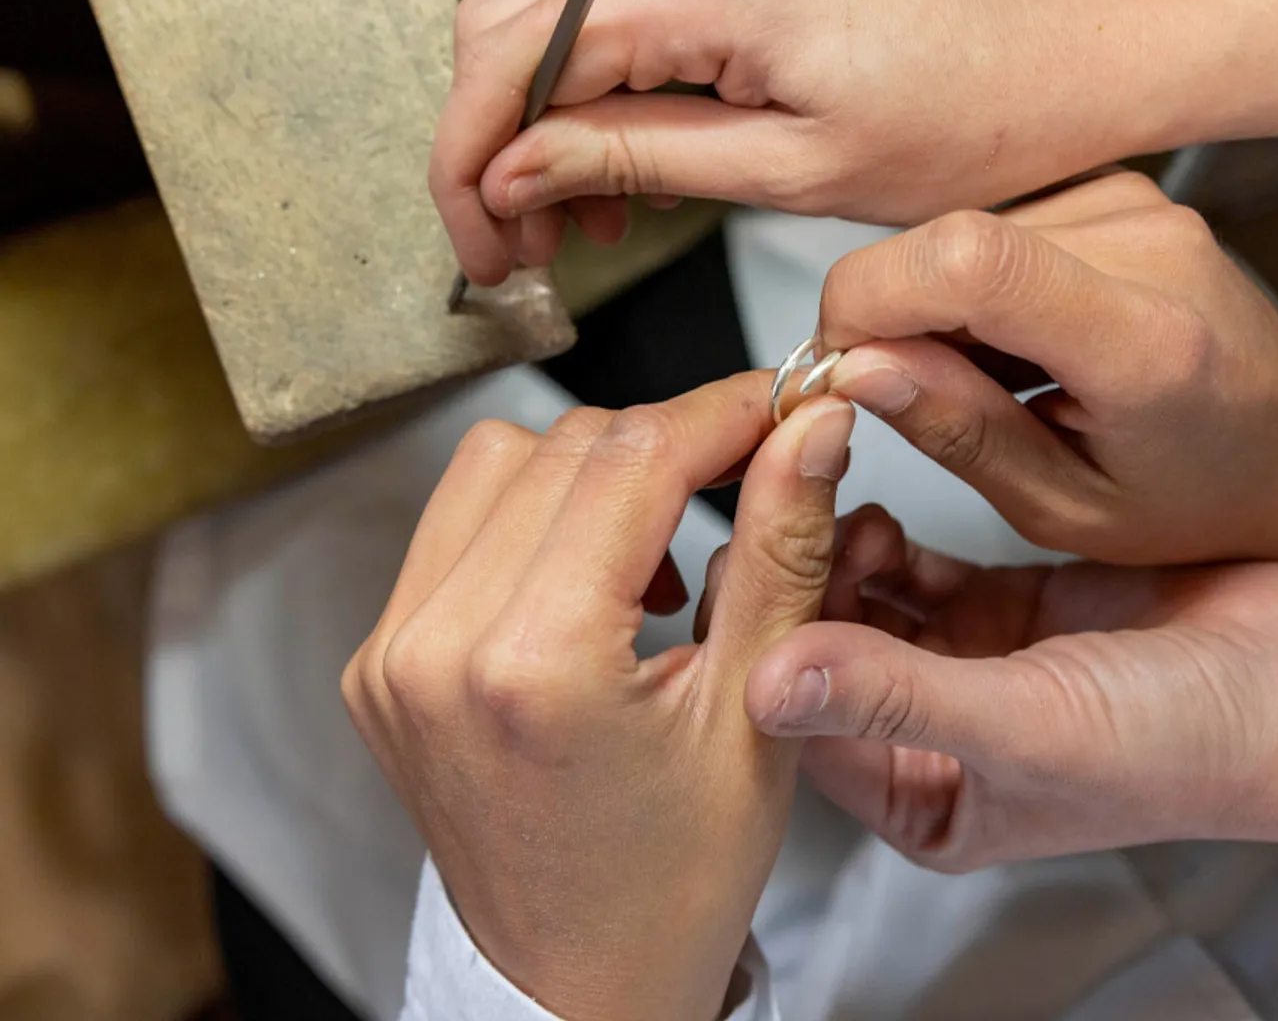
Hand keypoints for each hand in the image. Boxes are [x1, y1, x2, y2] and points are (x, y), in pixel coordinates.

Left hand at [342, 375, 854, 1020]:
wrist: (579, 983)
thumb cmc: (673, 883)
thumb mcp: (756, 712)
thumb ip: (783, 552)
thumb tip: (811, 431)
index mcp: (532, 665)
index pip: (635, 457)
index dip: (727, 410)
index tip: (787, 402)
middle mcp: (435, 647)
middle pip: (569, 443)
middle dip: (674, 436)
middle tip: (753, 466)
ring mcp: (393, 653)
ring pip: (503, 462)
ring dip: (600, 470)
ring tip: (664, 546)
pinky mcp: (380, 659)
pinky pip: (459, 522)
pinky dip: (538, 515)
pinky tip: (597, 578)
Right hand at [432, 0, 1277, 284]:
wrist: (1074, 46)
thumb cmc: (974, 112)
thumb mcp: (792, 169)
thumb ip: (636, 160)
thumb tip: (513, 175)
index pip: (509, 58)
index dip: (468, 164)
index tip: (478, 250)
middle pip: (508, 20)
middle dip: (490, 143)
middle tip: (520, 251)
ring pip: (556, 10)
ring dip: (543, 118)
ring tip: (580, 226)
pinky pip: (623, 2)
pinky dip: (599, 82)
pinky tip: (628, 165)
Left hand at [739, 506, 1277, 868]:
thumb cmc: (1192, 746)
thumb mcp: (1027, 726)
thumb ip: (896, 699)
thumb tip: (766, 684)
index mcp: (928, 803)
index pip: (809, 725)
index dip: (770, 643)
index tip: (747, 559)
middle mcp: (937, 742)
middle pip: (830, 654)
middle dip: (799, 583)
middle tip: (776, 500)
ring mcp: (970, 667)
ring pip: (866, 603)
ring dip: (839, 548)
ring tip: (825, 490)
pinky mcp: (1006, 606)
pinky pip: (919, 566)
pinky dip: (891, 533)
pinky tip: (875, 496)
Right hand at [816, 170, 1277, 573]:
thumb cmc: (1201, 497)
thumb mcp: (1069, 510)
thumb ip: (963, 434)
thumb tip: (857, 368)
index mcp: (1147, 340)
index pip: (971, 262)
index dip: (872, 301)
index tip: (845, 370)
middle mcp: (1148, 244)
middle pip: (948, 239)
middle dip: (892, 317)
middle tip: (916, 398)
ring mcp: (1136, 202)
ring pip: (959, 230)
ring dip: (938, 306)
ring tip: (997, 380)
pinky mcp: (1116, 187)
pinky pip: (993, 222)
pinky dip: (973, 287)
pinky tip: (1018, 345)